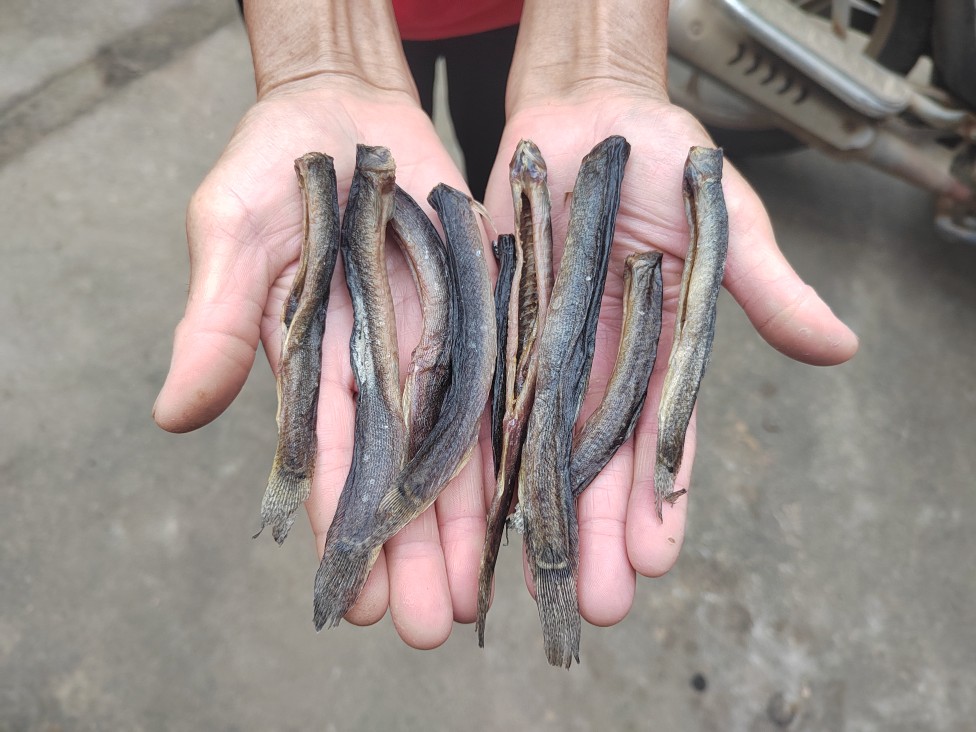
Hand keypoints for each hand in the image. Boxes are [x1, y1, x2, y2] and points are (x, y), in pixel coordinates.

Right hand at [153, 77, 490, 648]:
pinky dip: (524, 435)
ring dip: (477, 519)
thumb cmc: (273, 165)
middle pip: (405, 471)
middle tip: (437, 627)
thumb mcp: (231, 231)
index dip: (347, 528)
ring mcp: (437, 343)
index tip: (363, 599)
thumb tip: (175, 414)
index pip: (333, 461)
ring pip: (462, 444)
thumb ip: (215, 319)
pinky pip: (511, 377)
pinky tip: (539, 497)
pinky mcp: (486, 310)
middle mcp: (380, 368)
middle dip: (420, 550)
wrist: (345, 113)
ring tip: (492, 594)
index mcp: (314, 364)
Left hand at [482, 91, 857, 625]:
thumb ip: (765, 285)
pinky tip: (466, 510)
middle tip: (591, 604)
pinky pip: (477, 393)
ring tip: (524, 585)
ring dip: (528, 516)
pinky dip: (472, 450)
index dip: (659, 501)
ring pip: (532, 445)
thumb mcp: (722, 219)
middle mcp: (600, 366)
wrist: (583, 112)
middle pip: (595, 462)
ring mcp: (542, 352)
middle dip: (594, 533)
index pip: (663, 441)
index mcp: (661, 353)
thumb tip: (839, 347)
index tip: (653, 560)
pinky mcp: (490, 328)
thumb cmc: (662, 156)